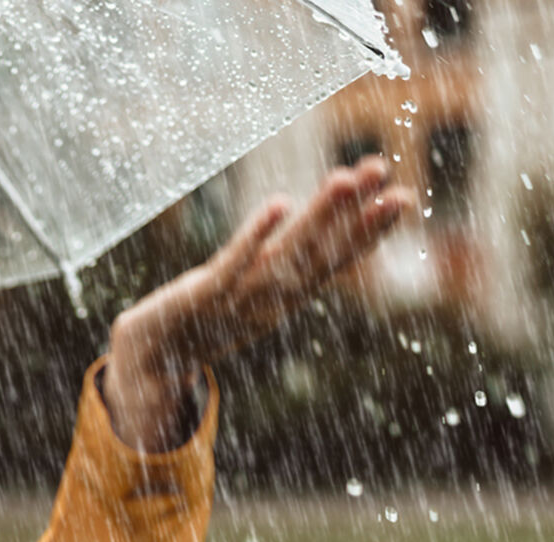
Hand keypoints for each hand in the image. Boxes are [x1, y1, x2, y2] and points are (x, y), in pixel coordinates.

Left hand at [103, 156, 414, 448]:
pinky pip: (234, 264)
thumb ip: (283, 271)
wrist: (149, 358)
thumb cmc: (202, 322)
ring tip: (345, 178)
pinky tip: (279, 204)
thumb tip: (315, 234)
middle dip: (354, 213)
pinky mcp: (206, 295)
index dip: (369, 232)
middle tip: (384, 171)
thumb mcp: (252, 295)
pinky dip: (256, 236)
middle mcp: (271, 299)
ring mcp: (240, 299)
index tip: (404, 199)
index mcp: (286, 298)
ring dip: (317, 217)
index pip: (335, 260)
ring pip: (286, 254)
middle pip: (319, 252)